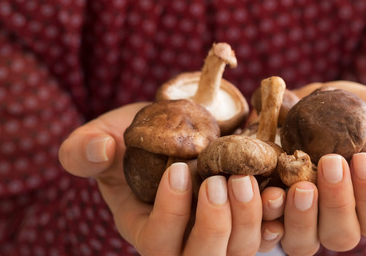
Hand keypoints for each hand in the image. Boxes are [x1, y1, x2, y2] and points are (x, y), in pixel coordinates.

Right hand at [58, 103, 285, 254]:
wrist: (183, 124)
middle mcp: (184, 241)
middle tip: (220, 180)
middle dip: (214, 224)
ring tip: (247, 178)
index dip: (170, 213)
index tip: (178, 169)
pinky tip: (280, 193)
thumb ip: (85, 146)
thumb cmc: (139, 133)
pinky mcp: (249, 220)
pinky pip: (268, 235)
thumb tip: (96, 149)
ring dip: (249, 218)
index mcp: (145, 227)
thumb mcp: (107, 134)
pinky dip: (277, 218)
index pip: (156, 241)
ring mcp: (221, 234)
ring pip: (239, 252)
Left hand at [278, 81, 365, 254]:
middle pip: (341, 235)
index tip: (363, 158)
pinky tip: (267, 191)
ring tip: (299, 183)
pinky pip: (266, 232)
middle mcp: (338, 221)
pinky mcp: (272, 213)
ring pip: (303, 242)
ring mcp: (303, 222)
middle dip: (337, 201)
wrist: (314, 105)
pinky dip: (266, 216)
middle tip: (331, 161)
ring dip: (300, 216)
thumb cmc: (363, 114)